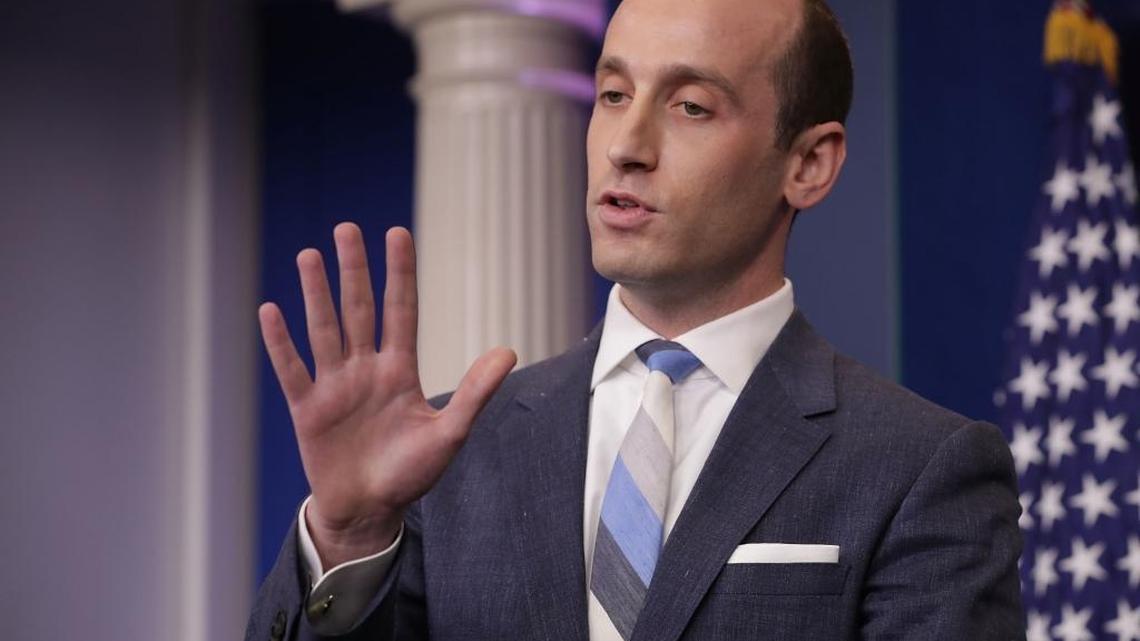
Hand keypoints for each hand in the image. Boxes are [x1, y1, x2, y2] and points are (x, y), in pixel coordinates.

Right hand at [258, 223, 516, 567]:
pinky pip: (292, 369)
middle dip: (354, 270)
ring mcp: (335, 386)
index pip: (400, 310)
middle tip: (346, 228)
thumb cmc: (411, 473)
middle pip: (358, 309)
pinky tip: (270, 310)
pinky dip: (280, 343)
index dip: (399, 273)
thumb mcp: (449, 434)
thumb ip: (475, 392)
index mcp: (400, 370)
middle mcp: (365, 369)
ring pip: (324, 330)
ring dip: (316, 293)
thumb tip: (508, 351)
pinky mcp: (307, 409)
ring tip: (308, 255)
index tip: (397, 233)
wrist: (370, 511)